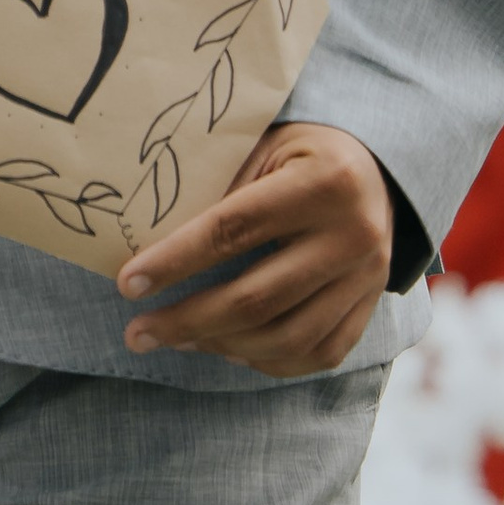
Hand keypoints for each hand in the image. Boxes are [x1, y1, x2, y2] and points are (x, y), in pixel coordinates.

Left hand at [115, 123, 395, 378]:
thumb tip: (148, 239)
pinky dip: (266, 360)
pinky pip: (318, 353)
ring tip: (174, 339)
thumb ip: (219, 186)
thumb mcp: (262, 145)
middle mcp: (354, 235)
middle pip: (257, 298)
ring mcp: (368, 277)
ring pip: (286, 337)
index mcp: (324, 181)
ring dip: (219, 346)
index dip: (176, 260)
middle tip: (136, 332)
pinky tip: (227, 348)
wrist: (375, 165)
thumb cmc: (300, 150)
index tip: (128, 284)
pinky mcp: (371, 305)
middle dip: (187, 320)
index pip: (234, 229)